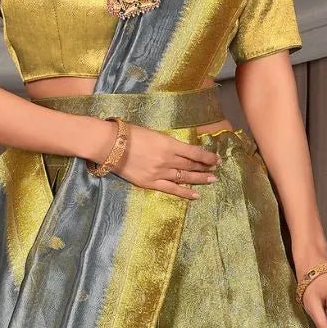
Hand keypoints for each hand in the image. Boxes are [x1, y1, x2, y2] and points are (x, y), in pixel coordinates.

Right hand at [104, 123, 220, 198]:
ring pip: (184, 177)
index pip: (194, 152)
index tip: (216, 158)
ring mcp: (160, 172)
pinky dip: (185, 192)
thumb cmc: (129, 134)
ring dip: (200, 179)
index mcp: (169, 144)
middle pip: (191, 165)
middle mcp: (167, 159)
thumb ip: (168, 143)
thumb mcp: (153, 133)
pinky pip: (172, 189)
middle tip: (216, 169)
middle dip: (205, 167)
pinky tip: (196, 194)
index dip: (207, 156)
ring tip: (211, 180)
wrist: (110, 145)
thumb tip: (180, 150)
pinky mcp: (151, 183)